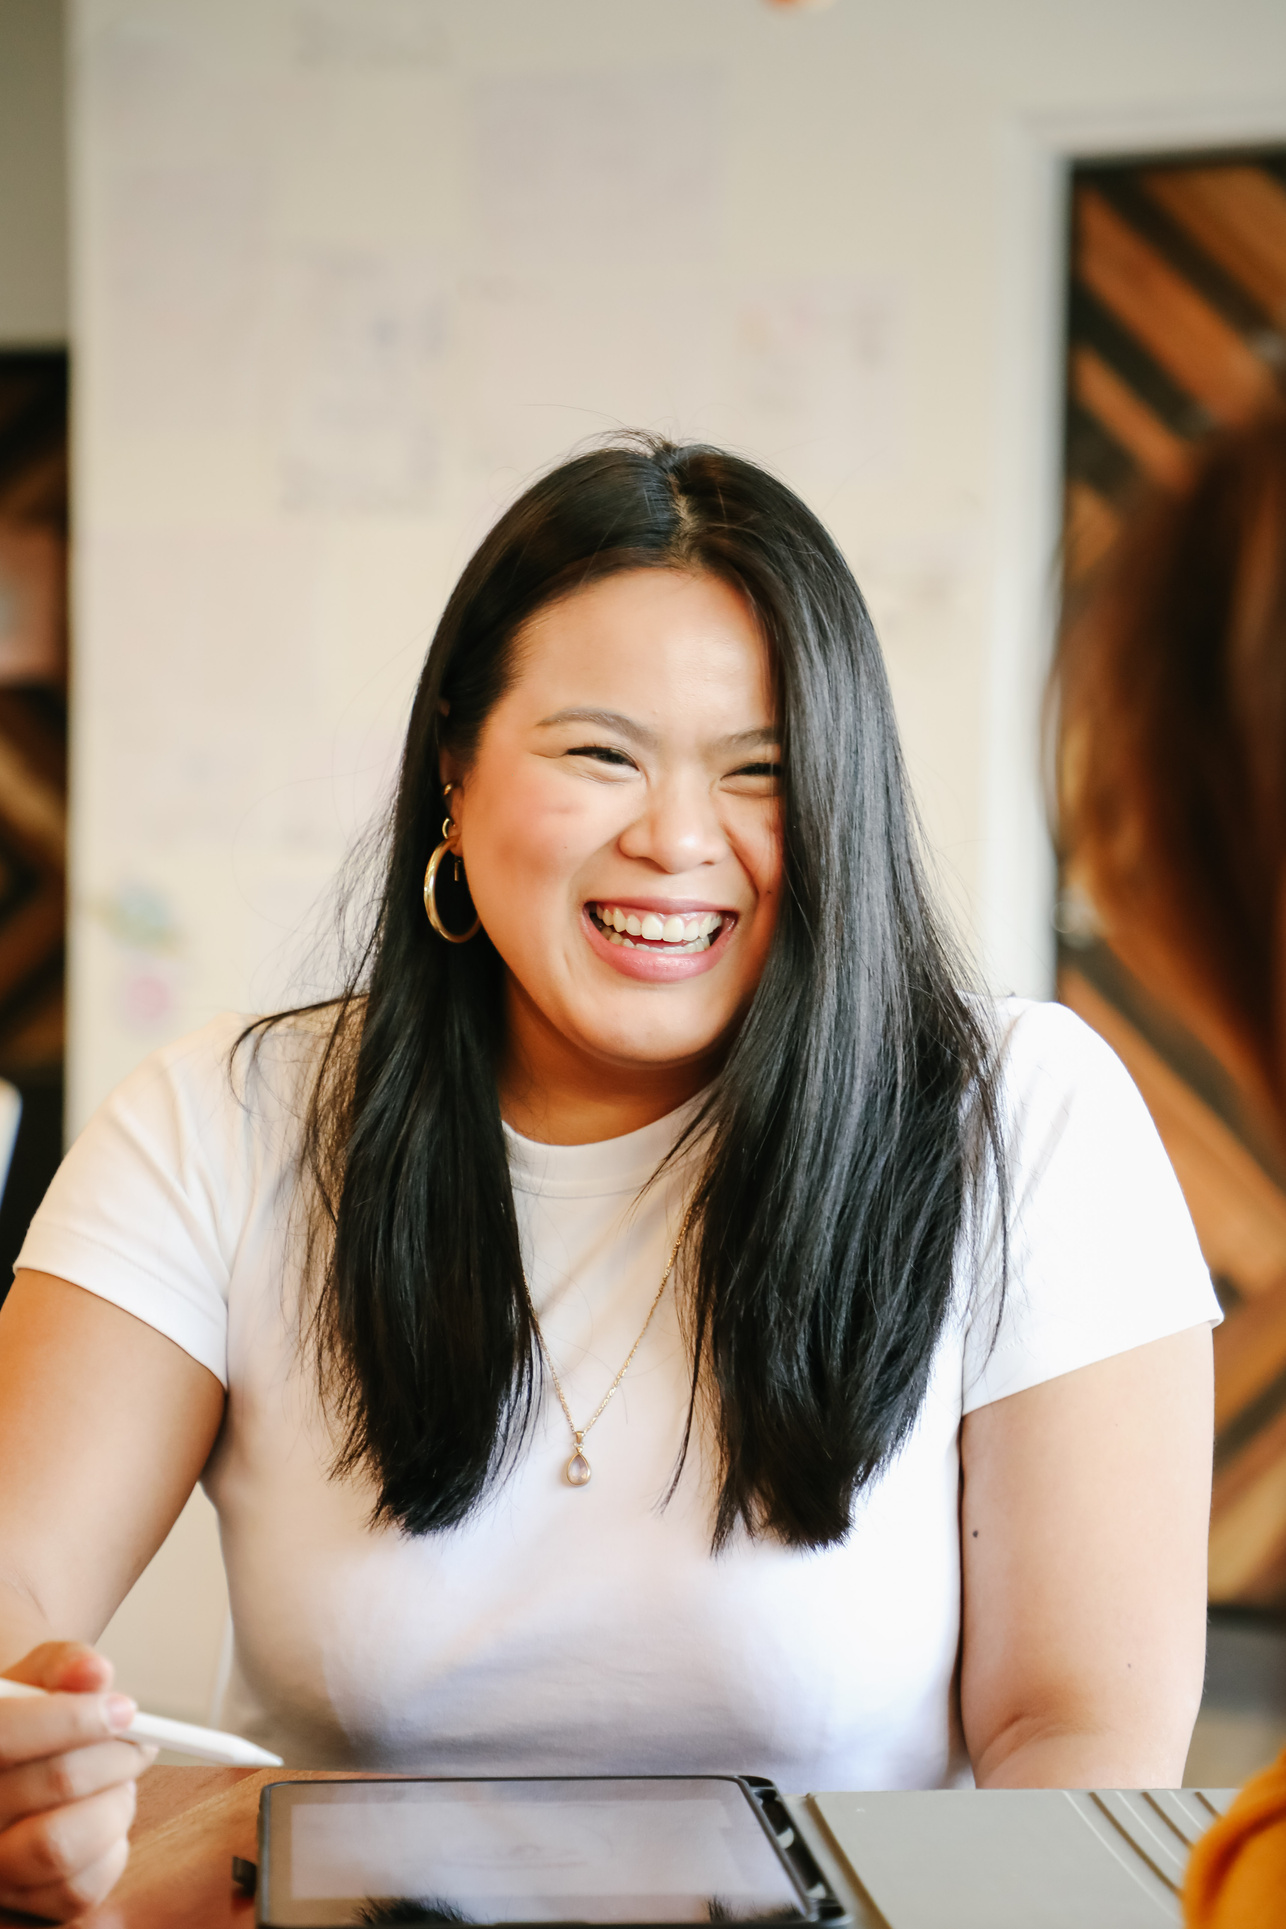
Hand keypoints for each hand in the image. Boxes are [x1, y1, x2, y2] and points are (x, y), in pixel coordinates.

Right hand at [0, 1642, 156, 1920]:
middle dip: (117, 1754)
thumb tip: (95, 1672)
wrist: (14, 1764)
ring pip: (63, 1845)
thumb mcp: (36, 1678)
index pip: (5, 1734)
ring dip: (115, 1803)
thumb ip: (63, 1665)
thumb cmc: (29, 1718)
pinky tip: (104, 1817)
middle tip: (139, 1741)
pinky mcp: (21, 1906)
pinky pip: (78, 1889)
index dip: (74, 1719)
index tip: (125, 1709)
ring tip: (119, 1781)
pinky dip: (111, 1848)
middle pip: (56, 1781)